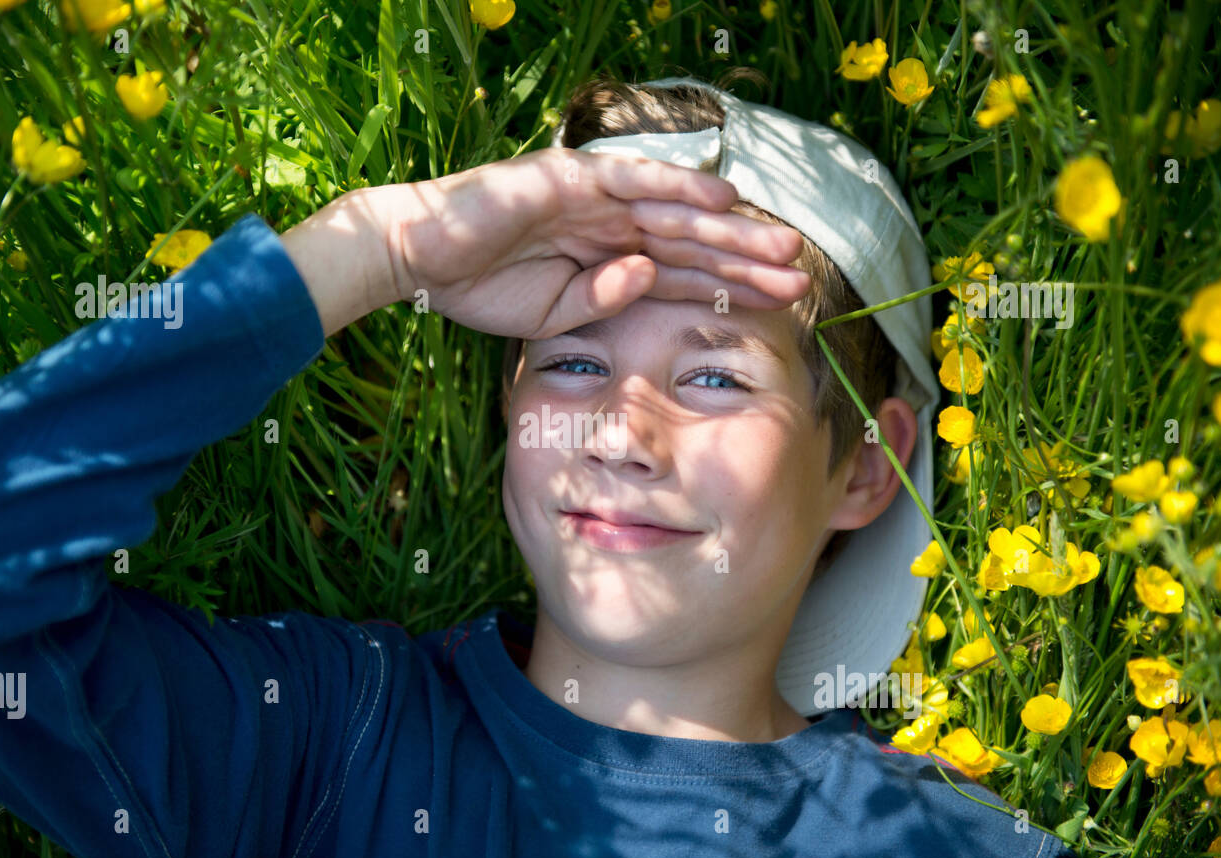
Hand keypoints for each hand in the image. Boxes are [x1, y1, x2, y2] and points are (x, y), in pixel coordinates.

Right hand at [380, 147, 810, 339]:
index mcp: (612, 258)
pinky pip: (634, 180)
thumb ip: (605, 300)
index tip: (779, 304)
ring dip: (729, 228)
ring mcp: (595, 197)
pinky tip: (723, 196)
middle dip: (746, 261)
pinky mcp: (571, 178)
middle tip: (800, 279)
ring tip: (782, 248)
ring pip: (676, 212)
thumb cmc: (482, 288)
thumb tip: (650, 276)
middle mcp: (614, 224)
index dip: (731, 287)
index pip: (684, 274)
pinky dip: (677, 185)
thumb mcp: (556, 316)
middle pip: (693, 244)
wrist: (420, 259)